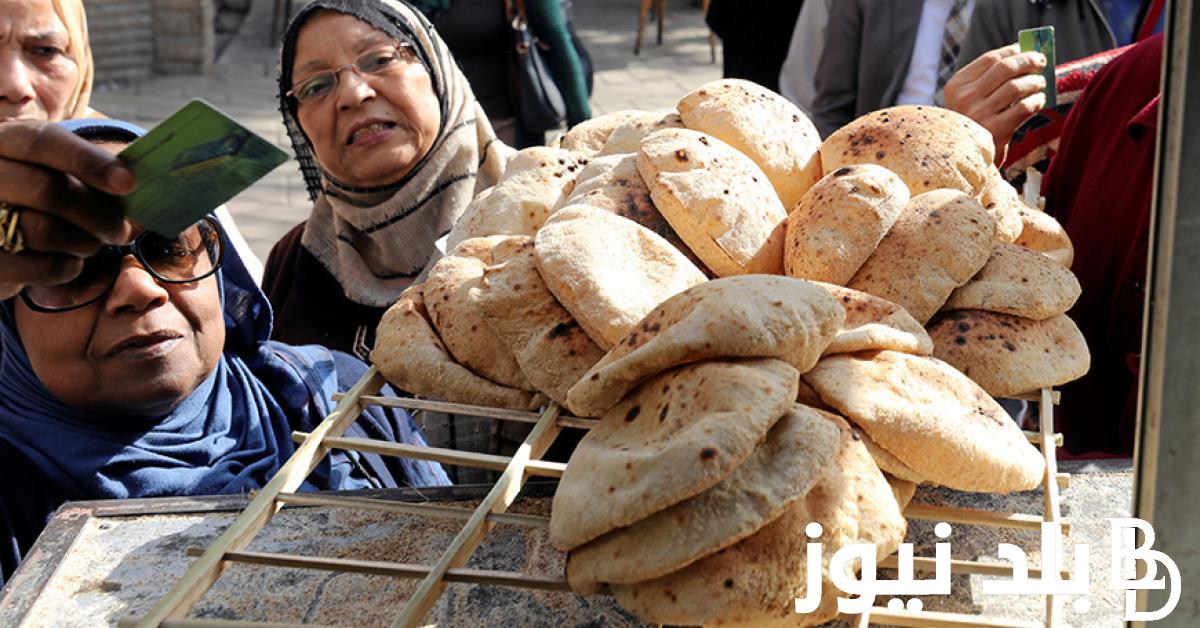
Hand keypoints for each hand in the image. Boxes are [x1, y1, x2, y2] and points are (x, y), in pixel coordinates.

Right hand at [0, 122, 135, 299]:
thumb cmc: (36, 198)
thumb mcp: (54, 172)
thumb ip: (89, 174)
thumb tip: (143, 186)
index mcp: (3, 141)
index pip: (42, 141)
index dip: (89, 161)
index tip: (129, 182)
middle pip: (49, 190)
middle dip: (99, 215)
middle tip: (121, 229)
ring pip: (44, 231)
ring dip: (85, 242)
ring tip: (93, 243)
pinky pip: (41, 267)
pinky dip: (68, 267)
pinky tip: (70, 261)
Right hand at [944, 44, 1047, 164]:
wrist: (963, 159)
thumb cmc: (971, 123)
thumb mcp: (968, 99)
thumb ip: (988, 79)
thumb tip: (1023, 55)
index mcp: (956, 86)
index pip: (989, 59)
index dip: (1011, 51)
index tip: (1025, 49)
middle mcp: (965, 98)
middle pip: (1005, 68)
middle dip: (1028, 60)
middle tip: (1041, 61)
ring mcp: (979, 114)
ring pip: (1016, 86)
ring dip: (1035, 81)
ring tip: (1040, 83)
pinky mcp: (995, 130)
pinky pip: (1024, 108)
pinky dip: (1036, 101)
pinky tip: (1039, 100)